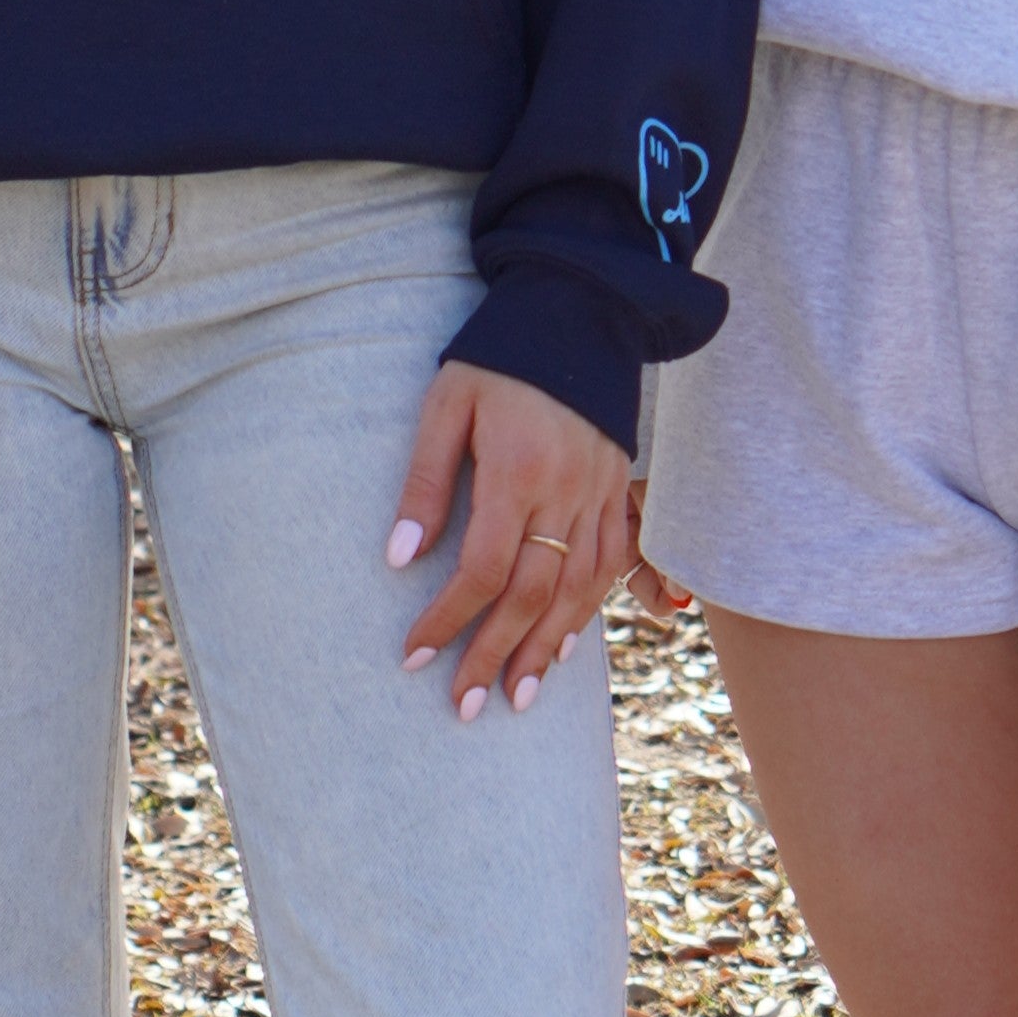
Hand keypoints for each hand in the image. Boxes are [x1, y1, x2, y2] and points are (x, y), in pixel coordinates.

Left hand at [388, 363, 631, 715]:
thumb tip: (400, 558)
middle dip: (494, 654)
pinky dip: (588, 610)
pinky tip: (564, 645)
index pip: (483, 568)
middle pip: (533, 593)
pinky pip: (611, 563)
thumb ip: (425, 482)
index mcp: (518, 471)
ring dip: (545, 647)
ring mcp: (599, 492)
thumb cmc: (499, 358)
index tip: (413, 655)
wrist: (578, 312)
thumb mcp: (448, 406)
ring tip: (516, 696)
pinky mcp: (617, 488)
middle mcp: (566, 490)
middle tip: (465, 704)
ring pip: (578, 589)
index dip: (447, 618)